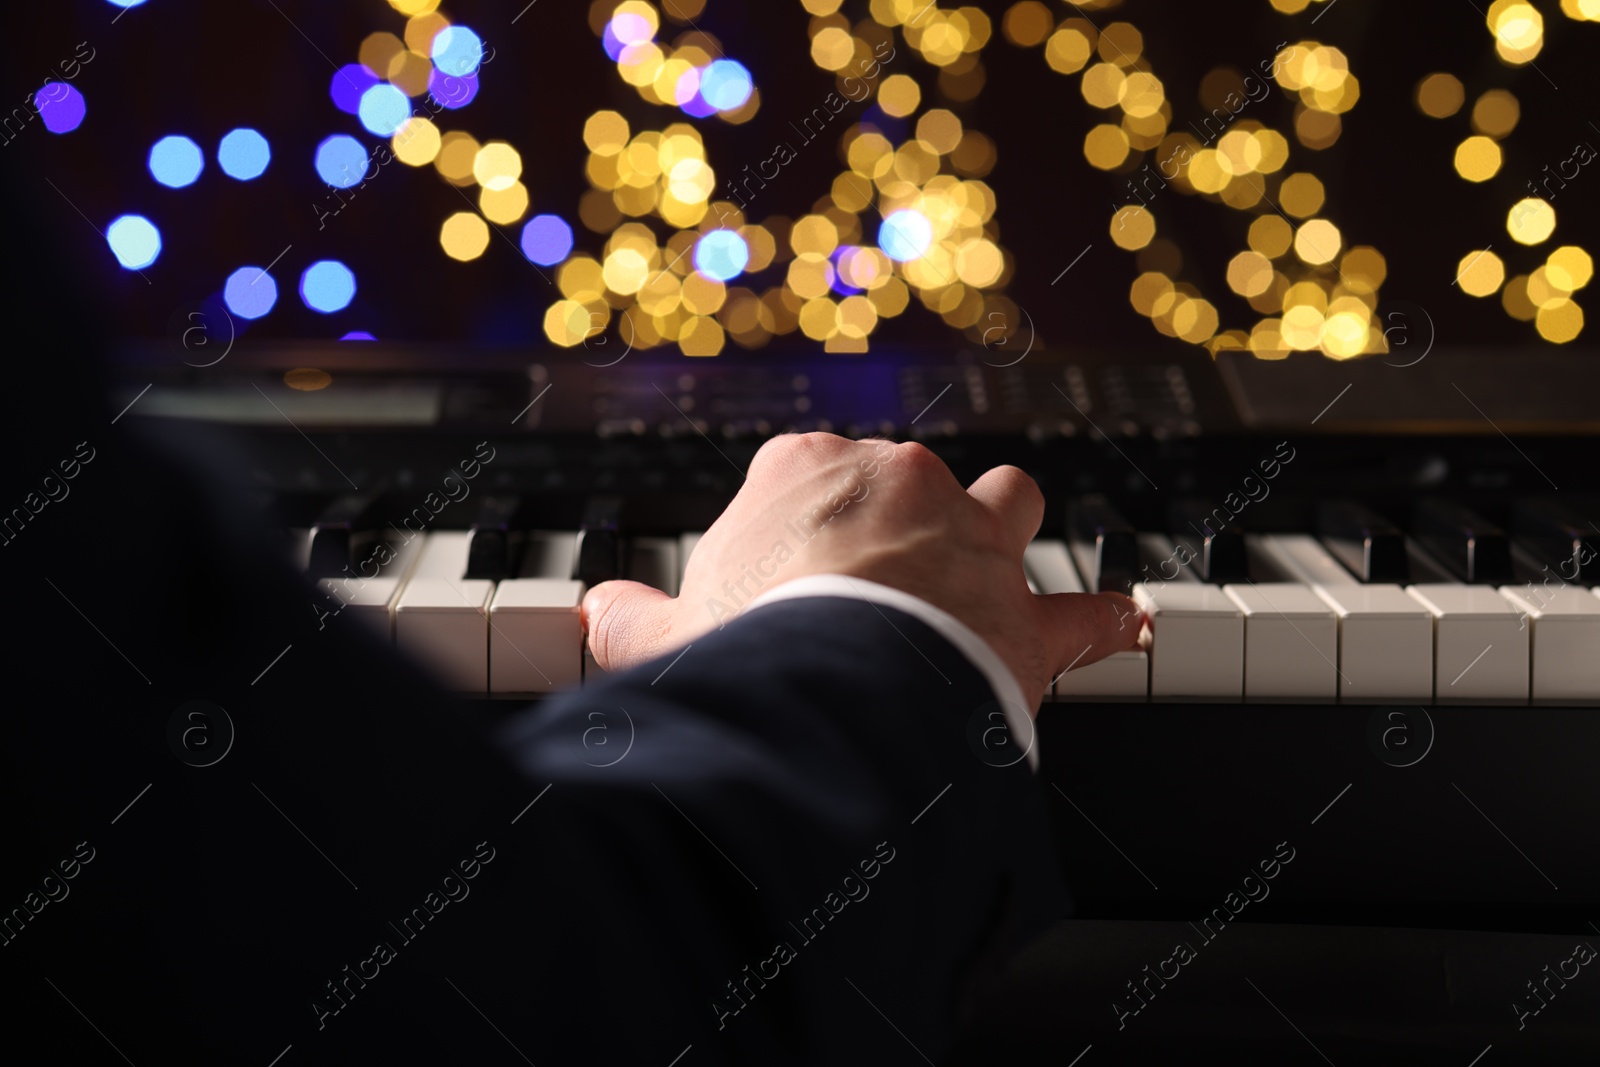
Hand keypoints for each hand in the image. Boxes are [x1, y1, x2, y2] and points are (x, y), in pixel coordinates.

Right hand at [582, 433, 1142, 710]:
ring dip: (1001, 530)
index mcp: (804, 473)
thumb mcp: (664, 634)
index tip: (783, 566)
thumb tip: (601, 613)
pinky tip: (1118, 627)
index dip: (795, 520)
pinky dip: (1098, 623)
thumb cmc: (746, 651)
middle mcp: (898, 483)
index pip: (802, 472)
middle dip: (896, 517)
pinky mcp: (1024, 612)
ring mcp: (970, 539)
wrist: (830, 697)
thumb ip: (631, 618)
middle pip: (908, 479)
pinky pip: (1080, 613)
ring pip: (1007, 503)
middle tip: (867, 579)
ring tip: (988, 566)